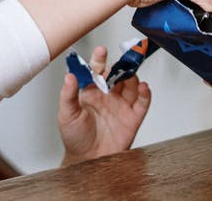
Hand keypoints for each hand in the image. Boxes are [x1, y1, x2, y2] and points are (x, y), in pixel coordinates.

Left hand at [58, 46, 150, 164]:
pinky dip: (145, 93)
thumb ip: (68, 95)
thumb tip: (69, 75)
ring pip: (132, 84)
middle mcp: (108, 95)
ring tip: (129, 74)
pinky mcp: (132, 118)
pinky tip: (143, 87)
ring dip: (132, 76)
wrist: (87, 161)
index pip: (97, 71)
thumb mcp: (66, 115)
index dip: (99, 60)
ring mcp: (121, 105)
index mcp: (92, 91)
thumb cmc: (74, 138)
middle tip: (121, 60)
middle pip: (118, 74)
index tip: (101, 51)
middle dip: (120, 65)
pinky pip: (142, 102)